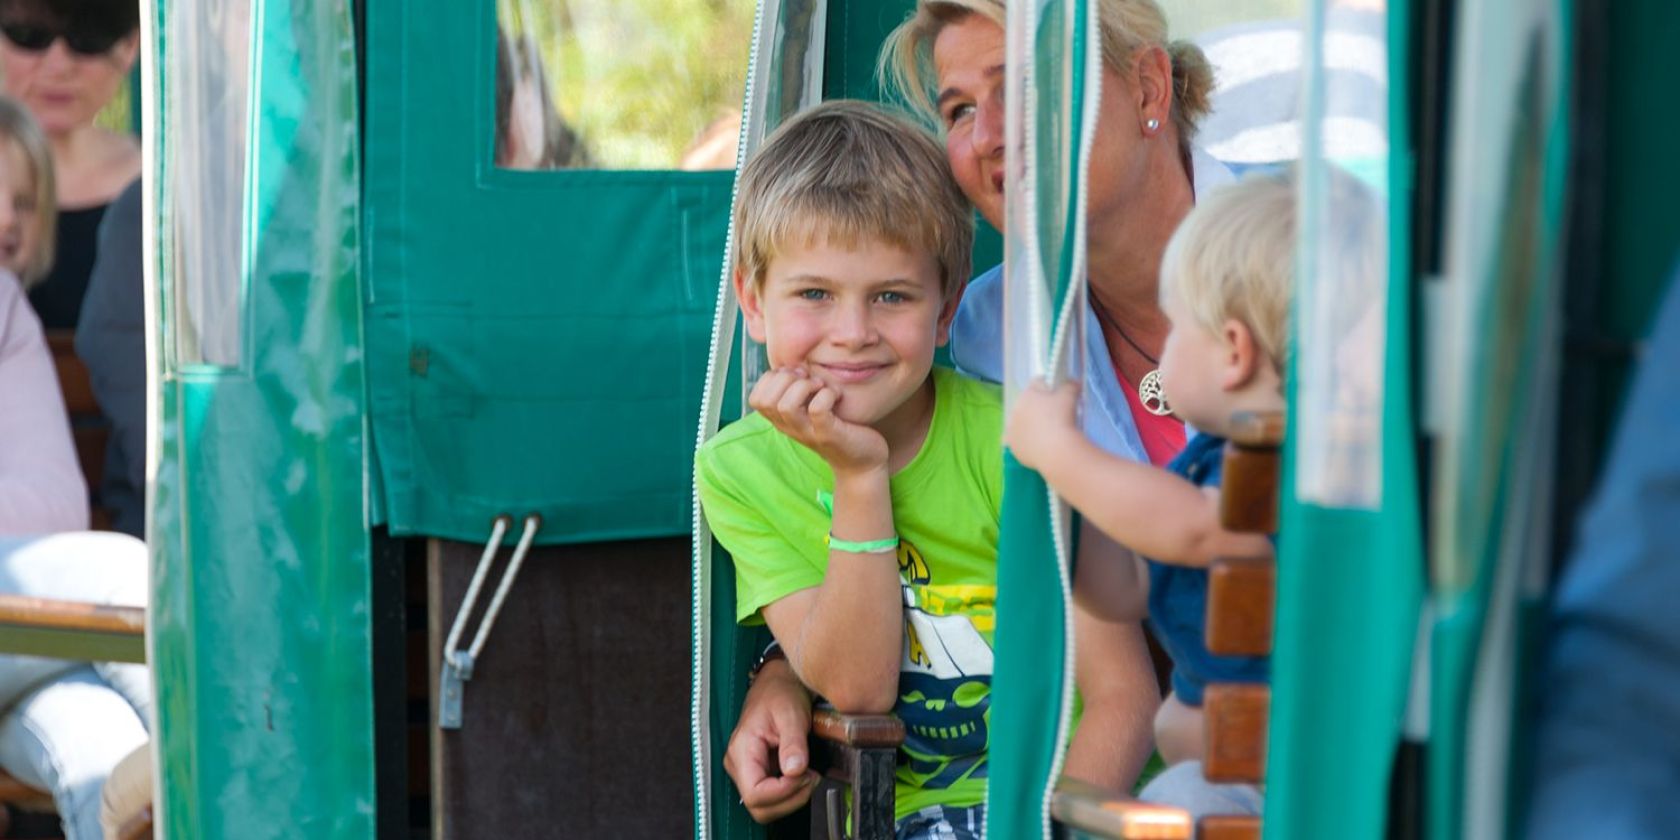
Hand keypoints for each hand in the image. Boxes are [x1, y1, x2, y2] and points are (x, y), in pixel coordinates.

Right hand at [724, 658, 818, 822]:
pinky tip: (802, 774)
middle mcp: (739, 765)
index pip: (755, 794)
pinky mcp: (759, 773)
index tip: (805, 775)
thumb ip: (794, 743)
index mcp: (742, 751)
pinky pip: (772, 798)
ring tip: (808, 774)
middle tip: (811, 776)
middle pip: (760, 808)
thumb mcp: (791, 714)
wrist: (778, 685)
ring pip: (766, 808)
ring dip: (792, 798)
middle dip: (791, 798)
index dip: (783, 792)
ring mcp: (747, 771)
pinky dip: (791, 793)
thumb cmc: (780, 694)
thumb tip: (795, 770)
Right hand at [750, 367, 888, 473]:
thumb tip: (793, 365)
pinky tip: (836, 395)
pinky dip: (826, 394)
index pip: (756, 398)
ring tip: (820, 386)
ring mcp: (808, 432)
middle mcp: (790, 427)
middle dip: (786, 379)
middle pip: (766, 401)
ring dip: (804, 387)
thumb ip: (798, 390)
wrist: (862, 461)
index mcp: (782, 420)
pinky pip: (817, 410)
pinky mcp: (828, 434)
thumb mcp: (811, 407)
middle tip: (809, 379)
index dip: (771, 378)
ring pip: (785, 406)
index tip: (795, 375)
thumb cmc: (837, 426)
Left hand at [1004, 378, 1081, 469]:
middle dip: (1039, 408)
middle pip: (1028, 405)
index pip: (1037, 384)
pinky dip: (1029, 443)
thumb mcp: (1070, 396)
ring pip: (1023, 424)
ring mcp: (1012, 430)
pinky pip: (1021, 442)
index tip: (1059, 394)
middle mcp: (1015, 410)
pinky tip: (1041, 447)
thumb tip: (1073, 383)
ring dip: (1032, 426)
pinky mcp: (1014, 448)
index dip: (1049, 387)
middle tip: (1055, 416)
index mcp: (1027, 395)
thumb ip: (1070, 385)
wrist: (1055, 449)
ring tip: (1048, 433)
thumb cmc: (1061, 418)